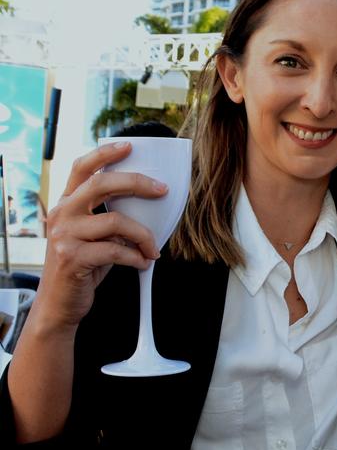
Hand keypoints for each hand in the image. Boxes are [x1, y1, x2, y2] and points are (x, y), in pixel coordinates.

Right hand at [32, 141, 166, 334]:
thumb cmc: (84, 265)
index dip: (104, 154)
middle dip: (138, 183)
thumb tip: (148, 201)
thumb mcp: (92, 235)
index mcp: (66, 204)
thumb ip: (108, 216)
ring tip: (152, 249)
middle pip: (102, 185)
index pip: (81, 168)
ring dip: (144, 236)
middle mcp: (62, 214)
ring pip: (117, 222)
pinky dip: (136, 257)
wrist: (61, 303)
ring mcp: (64, 235)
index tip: (129, 146)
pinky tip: (142, 263)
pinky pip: (117, 251)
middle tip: (162, 190)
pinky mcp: (73, 258)